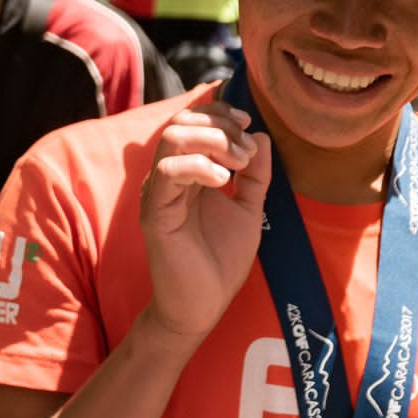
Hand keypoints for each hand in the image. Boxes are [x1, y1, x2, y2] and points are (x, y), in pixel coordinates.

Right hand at [140, 103, 270, 344]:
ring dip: (212, 142)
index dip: (219, 112)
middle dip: (220, 126)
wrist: (204, 305)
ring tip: (238, 165)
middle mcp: (169, 177)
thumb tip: (262, 136)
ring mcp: (159, 192)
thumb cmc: (221, 260)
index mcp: (188, 172)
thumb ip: (256, 175)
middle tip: (246, 152)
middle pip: (181, 122)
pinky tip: (223, 182)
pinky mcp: (155, 212)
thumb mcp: (250, 210)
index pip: (192, 121)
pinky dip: (199, 166)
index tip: (247, 122)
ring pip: (172, 139)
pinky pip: (168, 172)